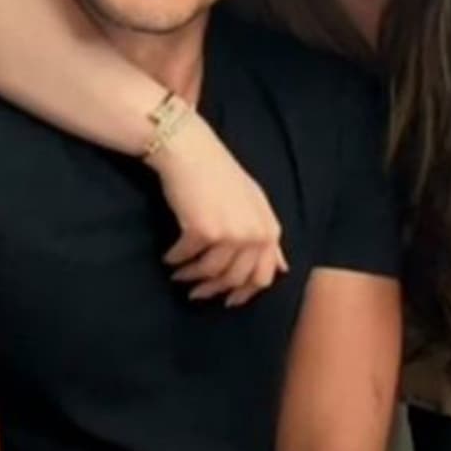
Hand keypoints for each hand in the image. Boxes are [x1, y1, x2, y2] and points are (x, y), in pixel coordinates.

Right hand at [151, 117, 287, 306]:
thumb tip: (282, 270)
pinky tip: (169, 257)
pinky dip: (175, 261)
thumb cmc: (220, 174)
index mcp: (269, 228)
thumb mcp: (254, 203)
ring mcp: (231, 234)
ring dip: (190, 277)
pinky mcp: (203, 232)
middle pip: (235, 280)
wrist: (191, 150)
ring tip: (179, 274)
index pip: (263, 276)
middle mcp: (255, 234)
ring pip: (209, 274)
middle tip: (195, 291)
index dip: (244, 293)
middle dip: (213, 290)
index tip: (226, 300)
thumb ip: (268, 237)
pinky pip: (185, 259)